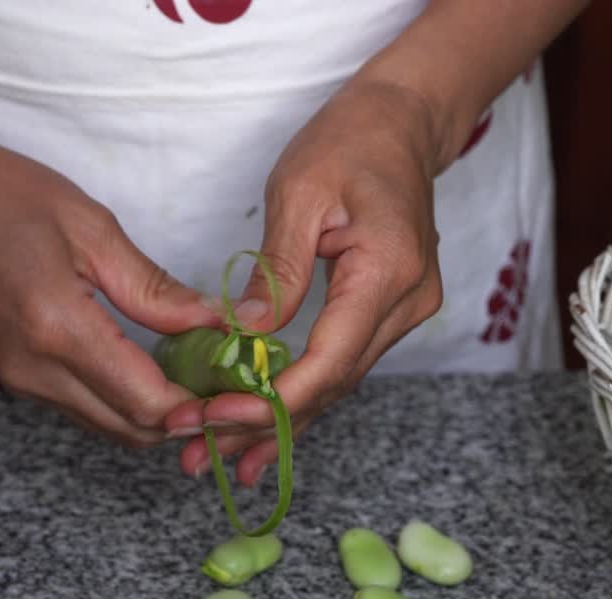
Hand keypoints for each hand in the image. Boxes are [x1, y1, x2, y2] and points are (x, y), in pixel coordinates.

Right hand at [0, 100, 220, 447]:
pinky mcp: (15, 375)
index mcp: (57, 331)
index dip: (204, 407)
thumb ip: (154, 290)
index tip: (245, 391)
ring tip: (208, 376)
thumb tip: (213, 325)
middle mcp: (35, 371)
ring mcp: (20, 379)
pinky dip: (128, 401)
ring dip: (160, 414)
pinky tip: (160, 369)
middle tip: (236, 387)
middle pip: (132, 429)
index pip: (148, 402)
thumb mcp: (91, 228)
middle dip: (191, 419)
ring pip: (109, 425)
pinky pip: (85, 407)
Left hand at [163, 79, 444, 481]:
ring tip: (226, 460)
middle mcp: (408, 302)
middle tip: (203, 454)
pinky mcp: (392, 311)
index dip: (274, 400)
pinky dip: (304, 397)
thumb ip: (276, 273)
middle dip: (267, 425)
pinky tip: (269, 433)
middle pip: (333, 384)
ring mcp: (407, 311)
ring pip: (339, 383)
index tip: (218, 418)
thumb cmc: (348, 143)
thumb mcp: (299, 194)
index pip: (330, 360)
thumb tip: (246, 337)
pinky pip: (343, 364)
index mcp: (388, 271)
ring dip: (283, 422)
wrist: (401, 124)